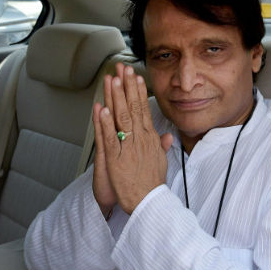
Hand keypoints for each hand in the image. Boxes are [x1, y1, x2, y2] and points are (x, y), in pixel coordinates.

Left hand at [94, 64, 172, 213]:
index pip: (144, 109)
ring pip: (121, 118)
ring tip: (112, 81)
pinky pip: (111, 138)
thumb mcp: (161, 161)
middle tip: (122, 69)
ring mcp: (128, 147)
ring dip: (116, 98)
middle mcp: (140, 139)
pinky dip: (106, 123)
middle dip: (127, 87)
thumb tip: (167, 136)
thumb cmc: (152, 183)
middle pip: (133, 108)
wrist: (149, 201)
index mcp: (149, 139)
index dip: (138, 92)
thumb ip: (162, 146)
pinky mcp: (116, 158)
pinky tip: (103, 109)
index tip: (134, 77)